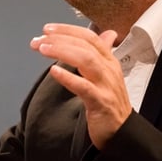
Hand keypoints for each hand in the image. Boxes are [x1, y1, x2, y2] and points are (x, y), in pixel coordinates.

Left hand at [30, 23, 131, 148]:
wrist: (122, 131)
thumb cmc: (111, 102)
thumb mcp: (109, 74)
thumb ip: (104, 53)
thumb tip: (108, 34)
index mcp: (109, 61)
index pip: (90, 37)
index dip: (68, 30)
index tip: (48, 29)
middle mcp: (108, 69)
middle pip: (85, 45)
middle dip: (60, 39)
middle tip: (39, 39)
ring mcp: (105, 85)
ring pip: (86, 60)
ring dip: (62, 51)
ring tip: (43, 49)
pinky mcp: (101, 102)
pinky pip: (84, 87)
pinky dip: (68, 77)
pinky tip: (54, 72)